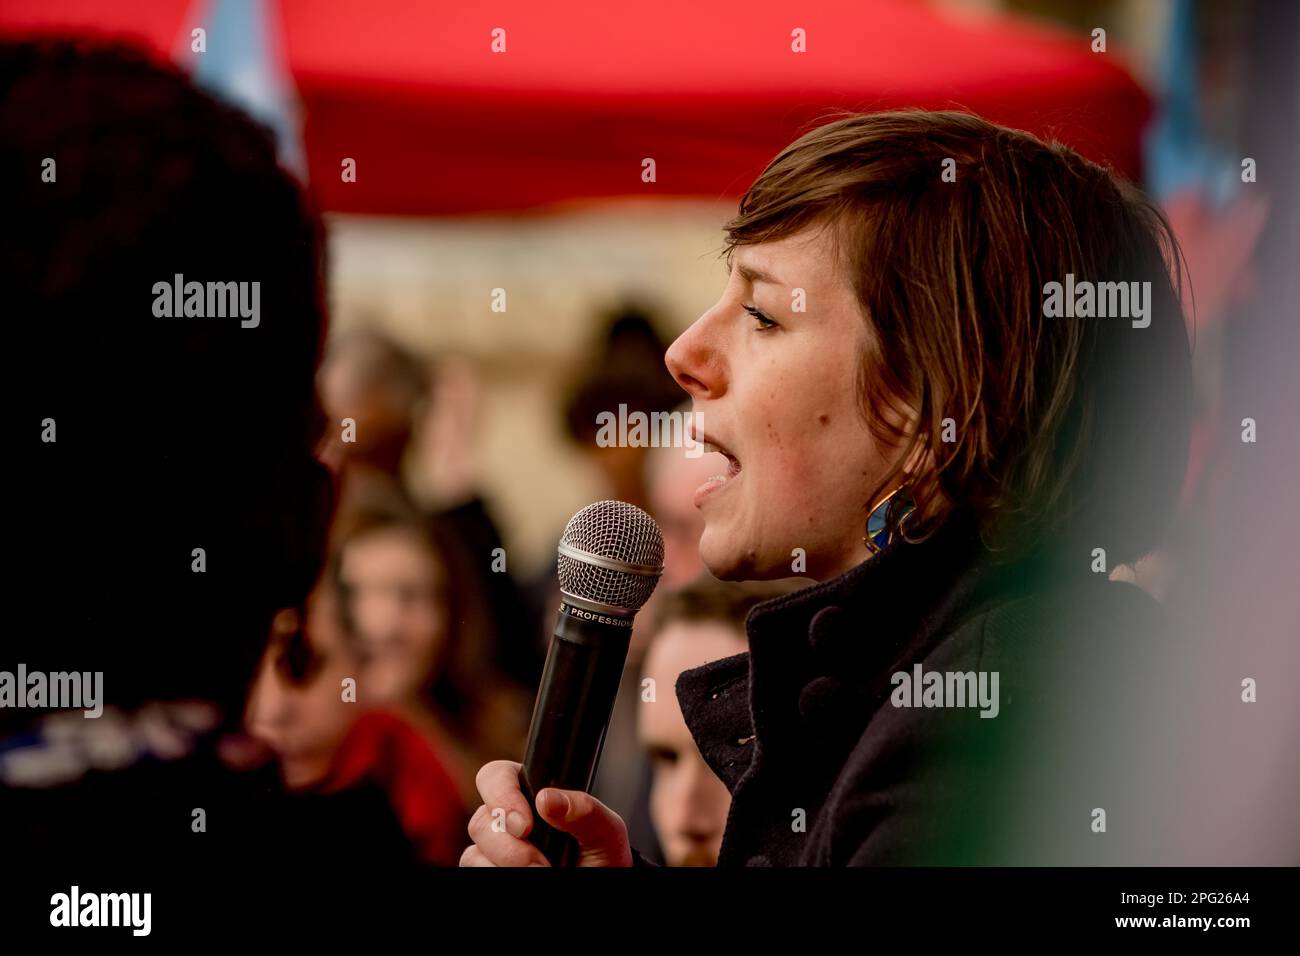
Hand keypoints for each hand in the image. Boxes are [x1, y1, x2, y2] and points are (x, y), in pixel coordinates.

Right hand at [460, 760, 632, 866]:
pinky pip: (474, 870)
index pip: (496, 776)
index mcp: (531, 792)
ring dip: (506, 865)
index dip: (501, 795)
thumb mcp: (606, 832)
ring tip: (541, 872)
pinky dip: (497, 875)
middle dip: (509, 847)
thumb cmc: (602, 858)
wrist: (598, 886)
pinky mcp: (488, 869)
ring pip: (474, 851)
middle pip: (481, 819)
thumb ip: (585, 809)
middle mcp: (507, 818)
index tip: (525, 826)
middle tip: (541, 864)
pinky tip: (525, 877)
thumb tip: (547, 798)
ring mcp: (495, 847)